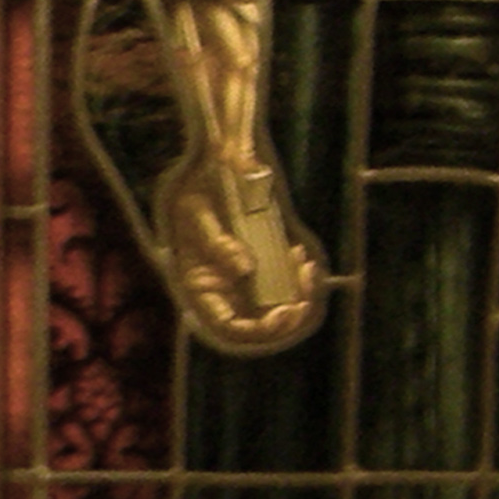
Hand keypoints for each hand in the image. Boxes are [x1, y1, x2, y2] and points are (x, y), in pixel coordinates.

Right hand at [160, 151, 323, 350]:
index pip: (229, 325)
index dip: (257, 329)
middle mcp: (224, 290)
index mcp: (201, 287)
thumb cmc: (194, 191)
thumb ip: (216, 242)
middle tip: (303, 301)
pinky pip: (283, 279)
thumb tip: (244, 268)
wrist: (209, 169)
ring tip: (304, 267)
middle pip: (258, 322)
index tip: (282, 312)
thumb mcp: (196, 210)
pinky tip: (299, 255)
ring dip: (296, 294)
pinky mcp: (262, 263)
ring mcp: (244, 279)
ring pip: (275, 303)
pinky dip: (295, 274)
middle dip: (285, 318)